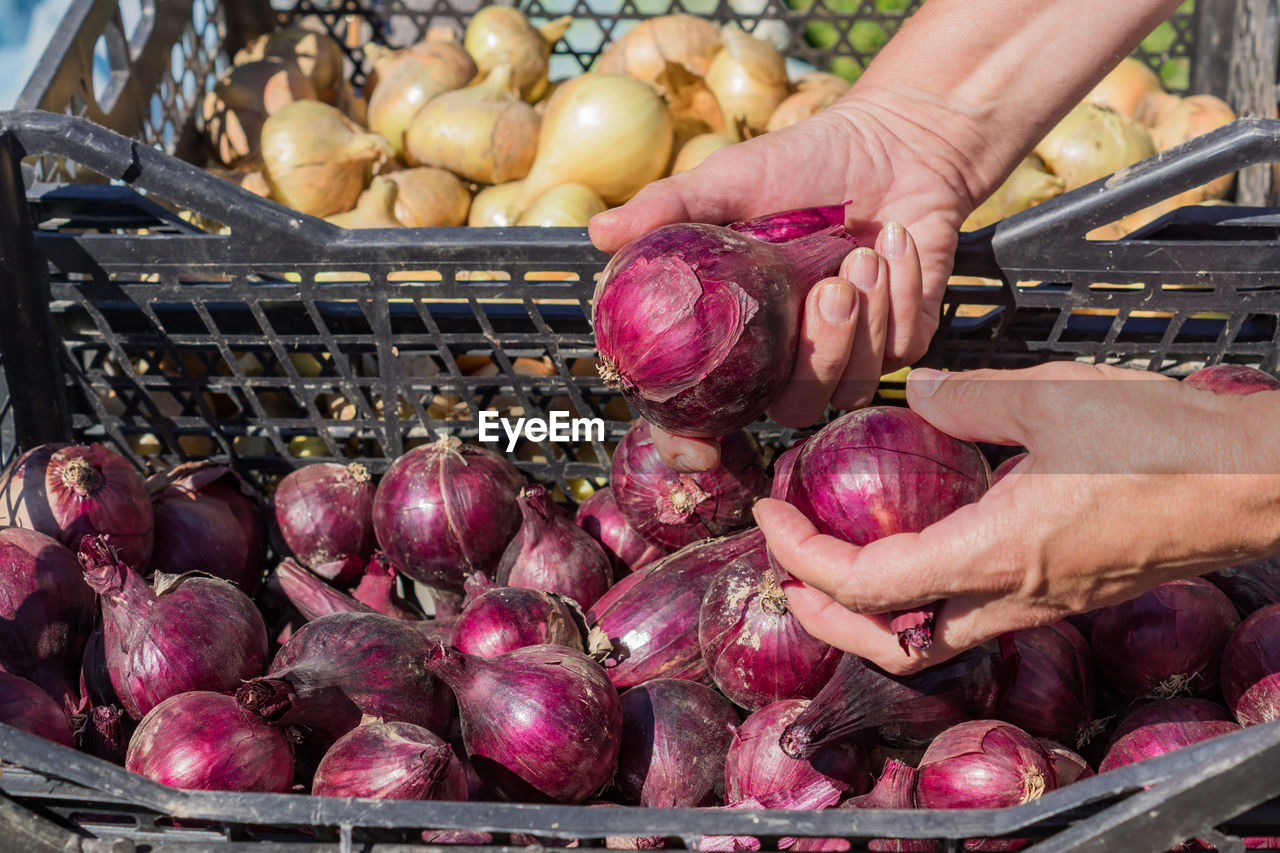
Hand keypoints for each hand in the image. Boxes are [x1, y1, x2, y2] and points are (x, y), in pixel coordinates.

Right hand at [589, 92, 978, 471]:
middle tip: (831, 288)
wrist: (893, 141)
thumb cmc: (802, 162)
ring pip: (851, 386)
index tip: (697, 451)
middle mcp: (784, 356)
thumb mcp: (729, 180)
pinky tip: (894, 244)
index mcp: (734, 333)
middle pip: (790, 407)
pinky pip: (901, 350)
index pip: (700, 412)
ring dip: (864, 322)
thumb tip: (598, 233)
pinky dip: (901, 294)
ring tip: (863, 253)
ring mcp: (846, 355)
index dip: (689, 443)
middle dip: (817, 355)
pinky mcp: (901, 341)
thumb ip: (667, 209)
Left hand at [755, 362, 1279, 674]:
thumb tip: (914, 390)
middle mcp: (1010, 596)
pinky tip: (915, 548)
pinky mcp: (1063, 595)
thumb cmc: (1162, 442)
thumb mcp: (1050, 397)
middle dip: (824, 617)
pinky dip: (919, 598)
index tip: (767, 514)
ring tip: (834, 566)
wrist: (1255, 482)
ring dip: (869, 614)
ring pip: (931, 639)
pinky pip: (973, 617)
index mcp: (994, 551)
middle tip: (786, 569)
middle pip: (890, 642)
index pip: (866, 584)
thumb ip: (966, 398)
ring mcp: (1039, 605)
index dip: (802, 558)